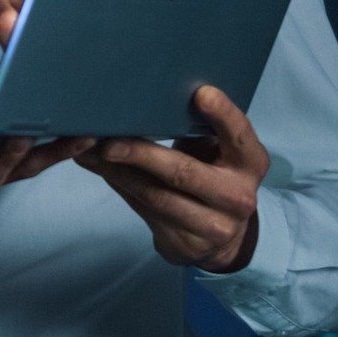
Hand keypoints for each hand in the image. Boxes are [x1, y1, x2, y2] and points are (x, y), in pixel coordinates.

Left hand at [73, 85, 268, 272]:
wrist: (224, 236)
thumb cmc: (214, 174)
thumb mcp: (220, 152)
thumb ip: (198, 129)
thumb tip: (144, 98)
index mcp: (250, 163)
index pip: (240, 135)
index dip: (223, 115)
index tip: (201, 94)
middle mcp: (236, 196)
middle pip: (184, 173)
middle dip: (141, 155)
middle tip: (108, 141)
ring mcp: (212, 226)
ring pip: (155, 195)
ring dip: (116, 172)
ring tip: (87, 150)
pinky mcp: (184, 243)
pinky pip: (142, 209)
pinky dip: (117, 185)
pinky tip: (97, 167)